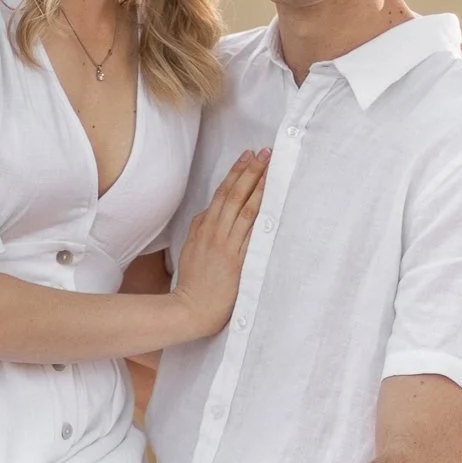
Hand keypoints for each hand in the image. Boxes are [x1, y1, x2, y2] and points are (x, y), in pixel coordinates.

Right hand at [168, 148, 268, 341]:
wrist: (190, 309)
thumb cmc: (192, 283)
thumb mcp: (190, 249)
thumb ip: (200, 229)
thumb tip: (210, 213)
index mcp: (203, 228)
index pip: (222, 193)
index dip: (236, 172)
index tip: (248, 156)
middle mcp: (214, 232)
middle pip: (234, 195)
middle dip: (250, 171)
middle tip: (264, 153)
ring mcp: (226, 245)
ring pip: (244, 208)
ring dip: (258, 185)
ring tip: (270, 167)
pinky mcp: (237, 260)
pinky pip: (251, 232)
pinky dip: (261, 213)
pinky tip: (271, 200)